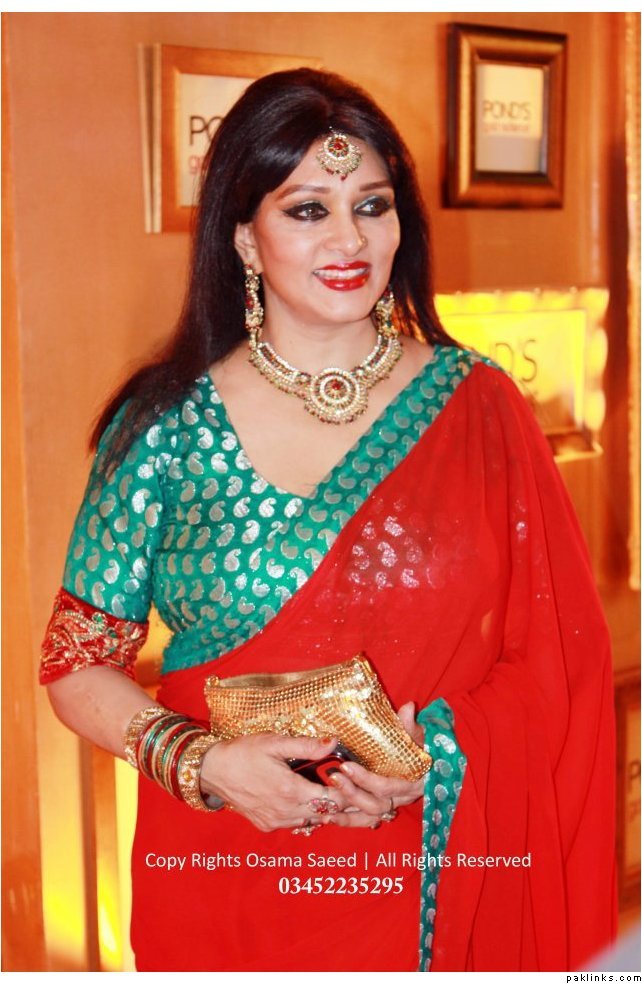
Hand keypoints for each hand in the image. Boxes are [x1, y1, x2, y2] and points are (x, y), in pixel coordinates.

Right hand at [199, 733, 346, 831]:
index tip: (352, 781)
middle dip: (339, 802)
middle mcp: (284, 811)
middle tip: (348, 788)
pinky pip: (294, 823)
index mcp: (290, 790)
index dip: (346, 792)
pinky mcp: (266, 825)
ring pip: (311, 820)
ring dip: (322, 809)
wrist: (213, 771)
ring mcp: (275, 821)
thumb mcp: (275, 743)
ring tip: (329, 792)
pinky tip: (305, 799)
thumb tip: (333, 743)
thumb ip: (306, 746)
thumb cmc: (243, 753)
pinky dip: (304, 813)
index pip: (332, 800)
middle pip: (325, 813)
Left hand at [323, 701, 424, 828]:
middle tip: (333, 777)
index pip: (387, 786)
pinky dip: (348, 821)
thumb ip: (411, 725)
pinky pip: (365, 821)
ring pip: (368, 815)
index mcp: (411, 782)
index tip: (346, 765)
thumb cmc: (423, 748)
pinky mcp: (381, 810)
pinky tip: (329, 818)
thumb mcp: (419, 736)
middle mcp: (402, 798)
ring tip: (326, 803)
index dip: (365, 779)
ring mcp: (391, 806)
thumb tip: (408, 707)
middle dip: (352, 793)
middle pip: (375, 804)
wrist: (431, 764)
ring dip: (346, 812)